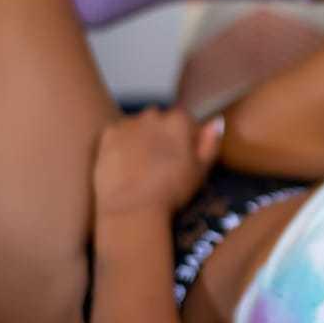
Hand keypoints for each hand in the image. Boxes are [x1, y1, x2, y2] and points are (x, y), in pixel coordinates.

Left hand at [92, 106, 223, 218]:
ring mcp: (129, 123)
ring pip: (137, 126)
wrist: (133, 207)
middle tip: (159, 165)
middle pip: (159, 121)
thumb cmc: (171, 191)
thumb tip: (215, 121)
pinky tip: (125, 166)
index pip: (185, 121)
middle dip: (160, 136)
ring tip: (140, 168)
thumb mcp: (201, 170)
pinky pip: (117, 134)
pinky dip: (121, 145)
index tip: (181, 160)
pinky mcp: (108, 135)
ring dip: (140, 139)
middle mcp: (154, 115)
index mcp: (179, 121)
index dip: (185, 141)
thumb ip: (210, 142)